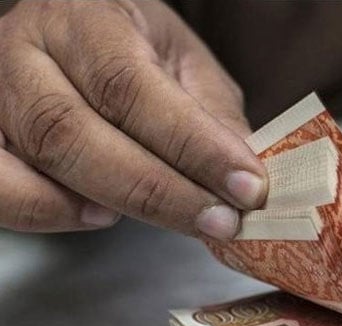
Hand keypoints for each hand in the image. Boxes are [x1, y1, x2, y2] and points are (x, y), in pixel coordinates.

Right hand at [0, 0, 266, 238]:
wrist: (76, 36)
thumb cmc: (137, 50)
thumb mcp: (186, 65)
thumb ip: (212, 117)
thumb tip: (245, 181)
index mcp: (88, 19)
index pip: (133, 86)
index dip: (193, 146)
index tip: (247, 187)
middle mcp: (26, 49)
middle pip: (76, 130)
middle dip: (159, 190)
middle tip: (219, 221)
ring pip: (38, 158)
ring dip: (110, 201)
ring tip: (173, 218)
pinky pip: (1, 189)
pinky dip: (49, 212)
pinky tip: (99, 215)